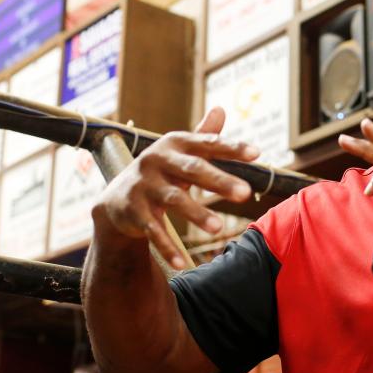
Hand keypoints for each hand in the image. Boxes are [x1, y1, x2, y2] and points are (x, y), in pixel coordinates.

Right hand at [91, 107, 258, 268]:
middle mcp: (157, 160)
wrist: (116, 198)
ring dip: (196, 214)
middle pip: (192, 170)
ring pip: (173, 200)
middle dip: (219, 181)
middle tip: (246, 193)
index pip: (207, 144)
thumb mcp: (179, 153)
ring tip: (218, 229)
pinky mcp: (133, 210)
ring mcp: (143, 186)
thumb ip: (203, 135)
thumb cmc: (160, 172)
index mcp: (174, 144)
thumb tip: (221, 108)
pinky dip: (168, 247)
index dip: (231, 148)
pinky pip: (153, 230)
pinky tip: (185, 263)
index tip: (257, 154)